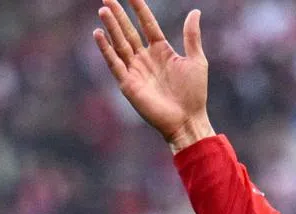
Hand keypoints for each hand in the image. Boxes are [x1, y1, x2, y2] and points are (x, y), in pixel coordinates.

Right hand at [93, 0, 213, 150]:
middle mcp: (146, 58)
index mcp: (161, 51)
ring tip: (103, 10)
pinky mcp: (128, 83)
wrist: (188, 120)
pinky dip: (106, 49)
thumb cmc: (194, 93)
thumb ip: (192, 36)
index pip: (147, 24)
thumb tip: (195, 11)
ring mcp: (135, 70)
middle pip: (129, 31)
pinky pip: (114, 63)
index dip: (139, 8)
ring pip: (120, 44)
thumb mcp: (196, 61)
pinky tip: (98, 34)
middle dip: (119, 15)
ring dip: (111, 27)